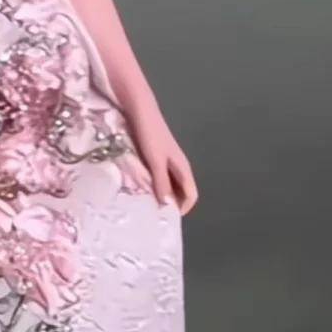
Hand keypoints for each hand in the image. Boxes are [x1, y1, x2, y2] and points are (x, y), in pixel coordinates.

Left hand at [126, 100, 197, 215]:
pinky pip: (159, 177)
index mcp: (183, 167)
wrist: (140, 111)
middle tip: (155, 216)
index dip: (183, 208)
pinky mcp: (155, 157)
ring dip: (162, 195)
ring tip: (147, 206)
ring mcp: (167, 161)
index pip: (191, 195)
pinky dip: (154, 185)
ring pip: (169, 185)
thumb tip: (166, 205)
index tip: (167, 220)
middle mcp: (177, 166)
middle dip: (172, 204)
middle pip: (181, 191)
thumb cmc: (150, 135)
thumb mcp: (155, 160)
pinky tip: (141, 189)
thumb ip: (161, 182)